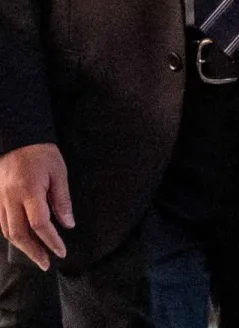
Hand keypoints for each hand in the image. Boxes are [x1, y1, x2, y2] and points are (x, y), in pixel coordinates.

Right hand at [0, 144, 72, 271]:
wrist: (17, 138)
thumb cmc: (41, 153)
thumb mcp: (59, 173)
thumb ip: (62, 200)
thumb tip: (68, 224)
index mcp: (29, 192)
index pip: (40, 224)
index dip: (51, 241)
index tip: (61, 252)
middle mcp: (10, 199)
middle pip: (18, 234)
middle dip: (33, 252)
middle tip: (45, 264)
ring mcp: (0, 200)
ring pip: (6, 231)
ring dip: (21, 246)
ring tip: (36, 255)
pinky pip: (1, 222)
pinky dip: (11, 234)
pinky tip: (21, 240)